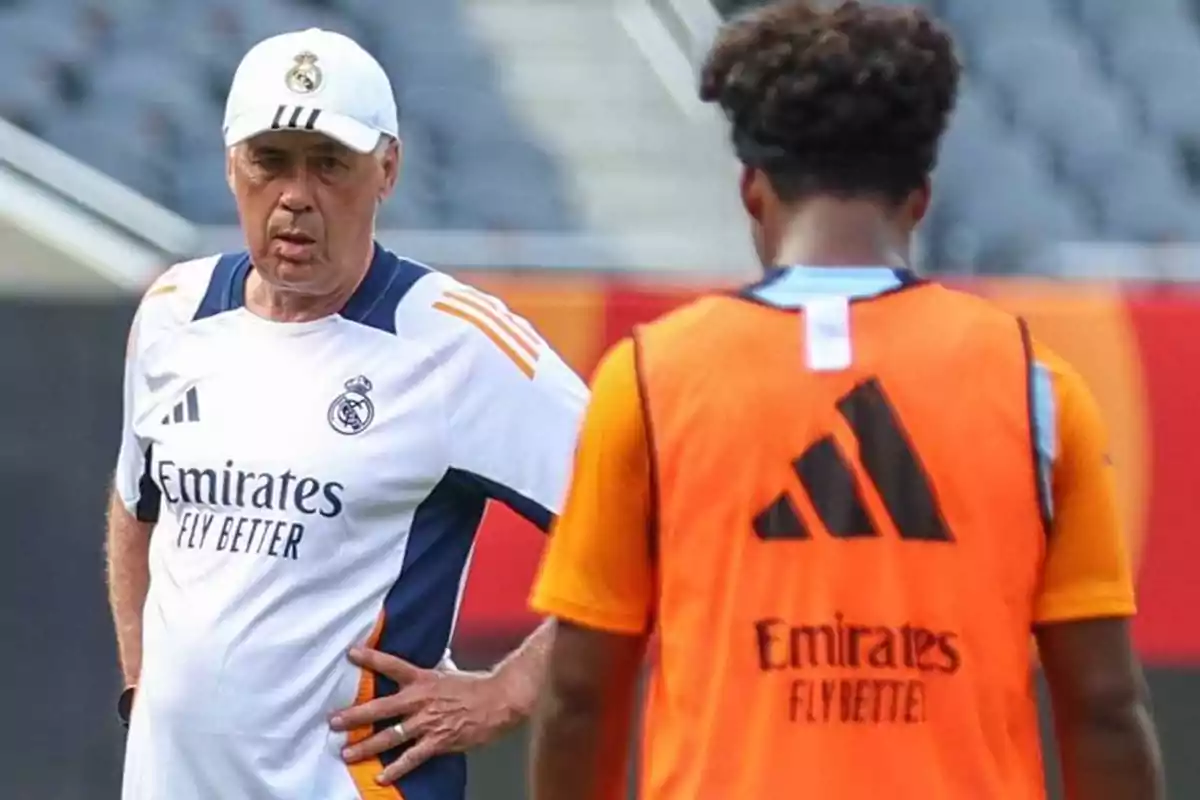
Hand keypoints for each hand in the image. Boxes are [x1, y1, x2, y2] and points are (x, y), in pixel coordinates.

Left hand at [329, 647, 518, 785]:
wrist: (500, 700)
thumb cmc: (477, 685)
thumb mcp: (451, 672)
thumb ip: (437, 668)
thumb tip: (435, 658)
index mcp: (424, 679)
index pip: (392, 666)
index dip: (371, 658)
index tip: (351, 653)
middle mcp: (421, 700)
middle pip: (381, 707)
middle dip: (355, 715)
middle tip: (333, 721)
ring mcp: (428, 722)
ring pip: (390, 735)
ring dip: (366, 745)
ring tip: (347, 752)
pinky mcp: (438, 741)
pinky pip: (412, 757)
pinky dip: (396, 768)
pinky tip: (380, 775)